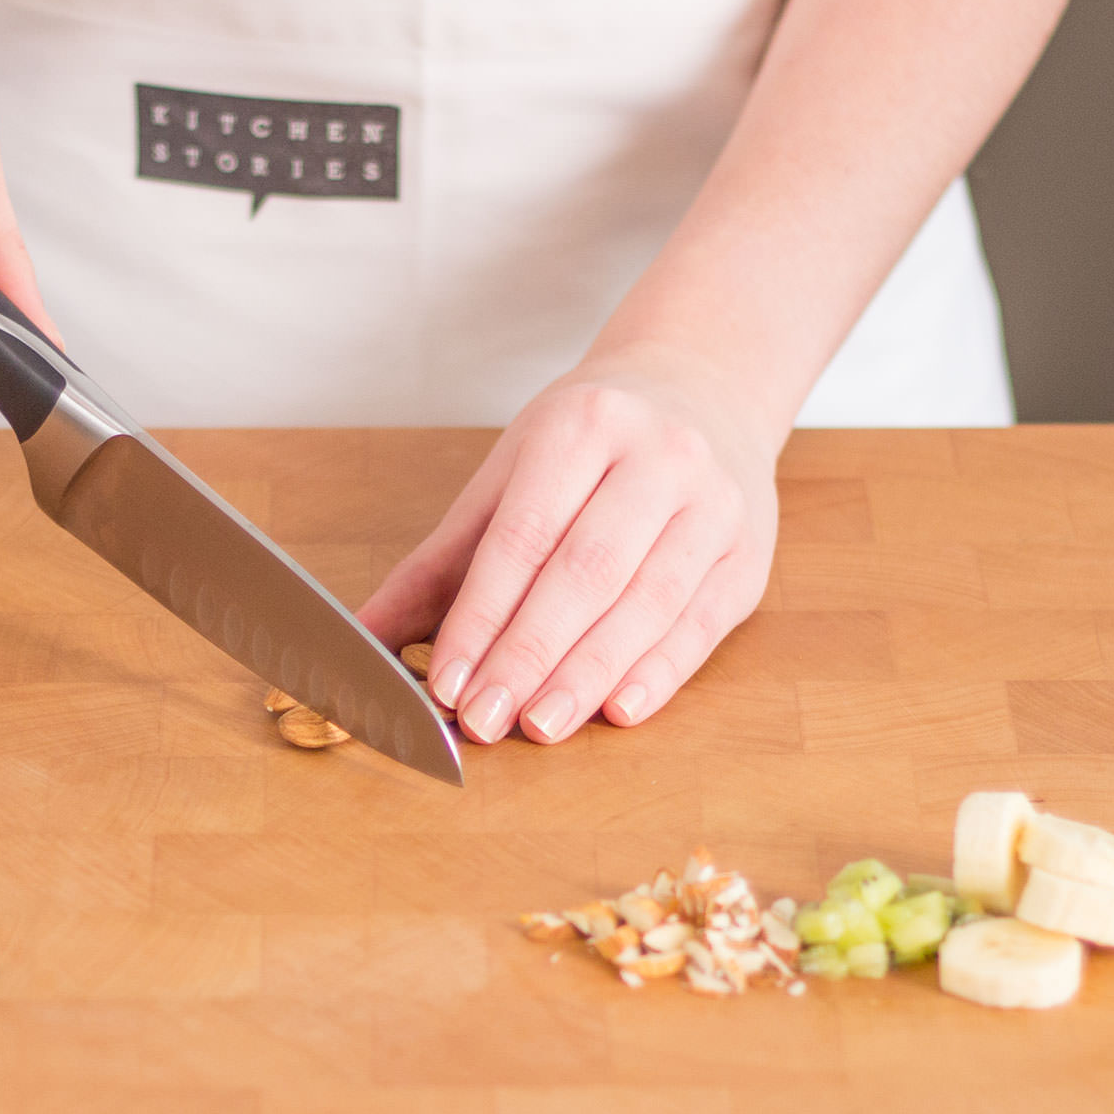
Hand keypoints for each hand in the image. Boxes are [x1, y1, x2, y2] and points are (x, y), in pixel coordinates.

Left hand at [359, 348, 780, 743]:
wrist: (704, 387)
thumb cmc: (591, 443)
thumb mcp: (509, 475)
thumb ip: (440, 562)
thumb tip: (364, 635)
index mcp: (582, 426)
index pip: (523, 536)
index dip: (482, 616)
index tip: (448, 682)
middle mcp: (658, 457)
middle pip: (586, 572)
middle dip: (529, 654)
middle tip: (485, 720)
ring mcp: (715, 504)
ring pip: (648, 602)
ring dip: (589, 674)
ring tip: (540, 726)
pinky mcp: (749, 553)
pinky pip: (701, 623)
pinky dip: (659, 673)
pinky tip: (619, 711)